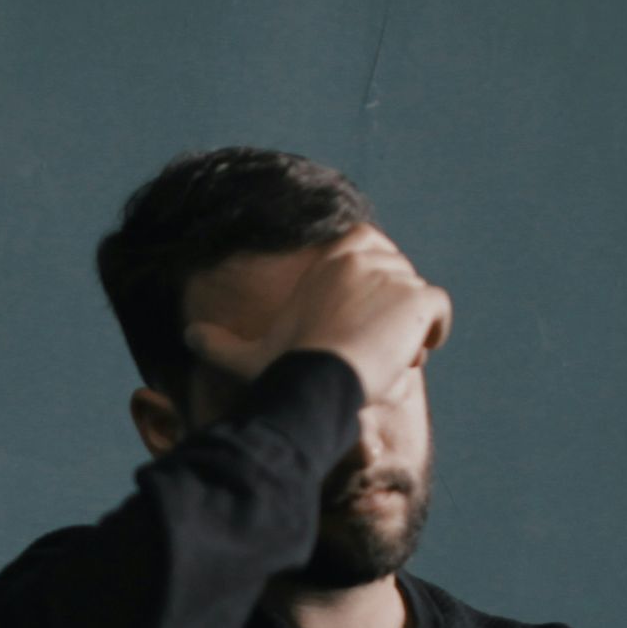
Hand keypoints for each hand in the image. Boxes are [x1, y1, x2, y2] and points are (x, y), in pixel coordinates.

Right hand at [182, 223, 452, 406]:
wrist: (317, 379)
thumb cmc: (283, 368)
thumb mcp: (248, 354)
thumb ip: (218, 343)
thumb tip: (186, 337)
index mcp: (331, 258)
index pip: (369, 248)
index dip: (372, 283)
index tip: (362, 318)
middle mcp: (364, 256)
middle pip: (398, 276)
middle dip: (392, 309)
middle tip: (373, 349)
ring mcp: (394, 274)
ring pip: (417, 298)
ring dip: (409, 328)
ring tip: (387, 360)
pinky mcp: (418, 298)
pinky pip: (439, 310)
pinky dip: (434, 331)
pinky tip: (412, 355)